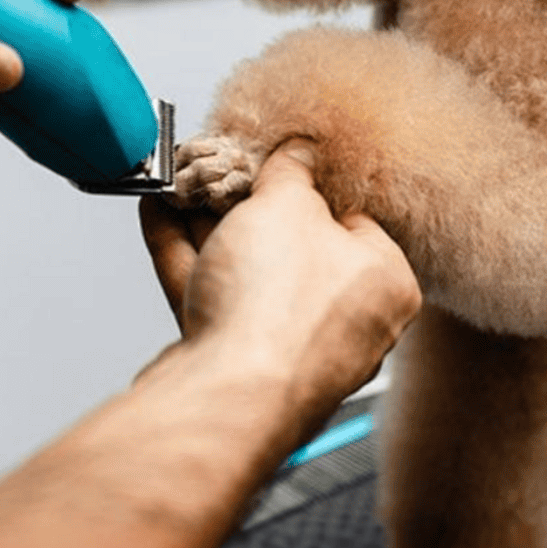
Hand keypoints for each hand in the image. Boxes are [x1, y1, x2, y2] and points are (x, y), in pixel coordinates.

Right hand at [139, 141, 421, 451]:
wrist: (223, 396)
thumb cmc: (276, 309)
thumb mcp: (288, 203)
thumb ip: (292, 169)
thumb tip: (300, 151)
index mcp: (386, 282)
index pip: (351, 217)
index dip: (307, 183)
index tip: (274, 162)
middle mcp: (347, 322)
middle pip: (293, 244)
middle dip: (247, 204)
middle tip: (218, 170)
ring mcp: (290, 348)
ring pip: (248, 271)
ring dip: (208, 225)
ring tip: (179, 183)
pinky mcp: (240, 364)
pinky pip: (216, 296)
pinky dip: (187, 255)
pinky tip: (160, 213)